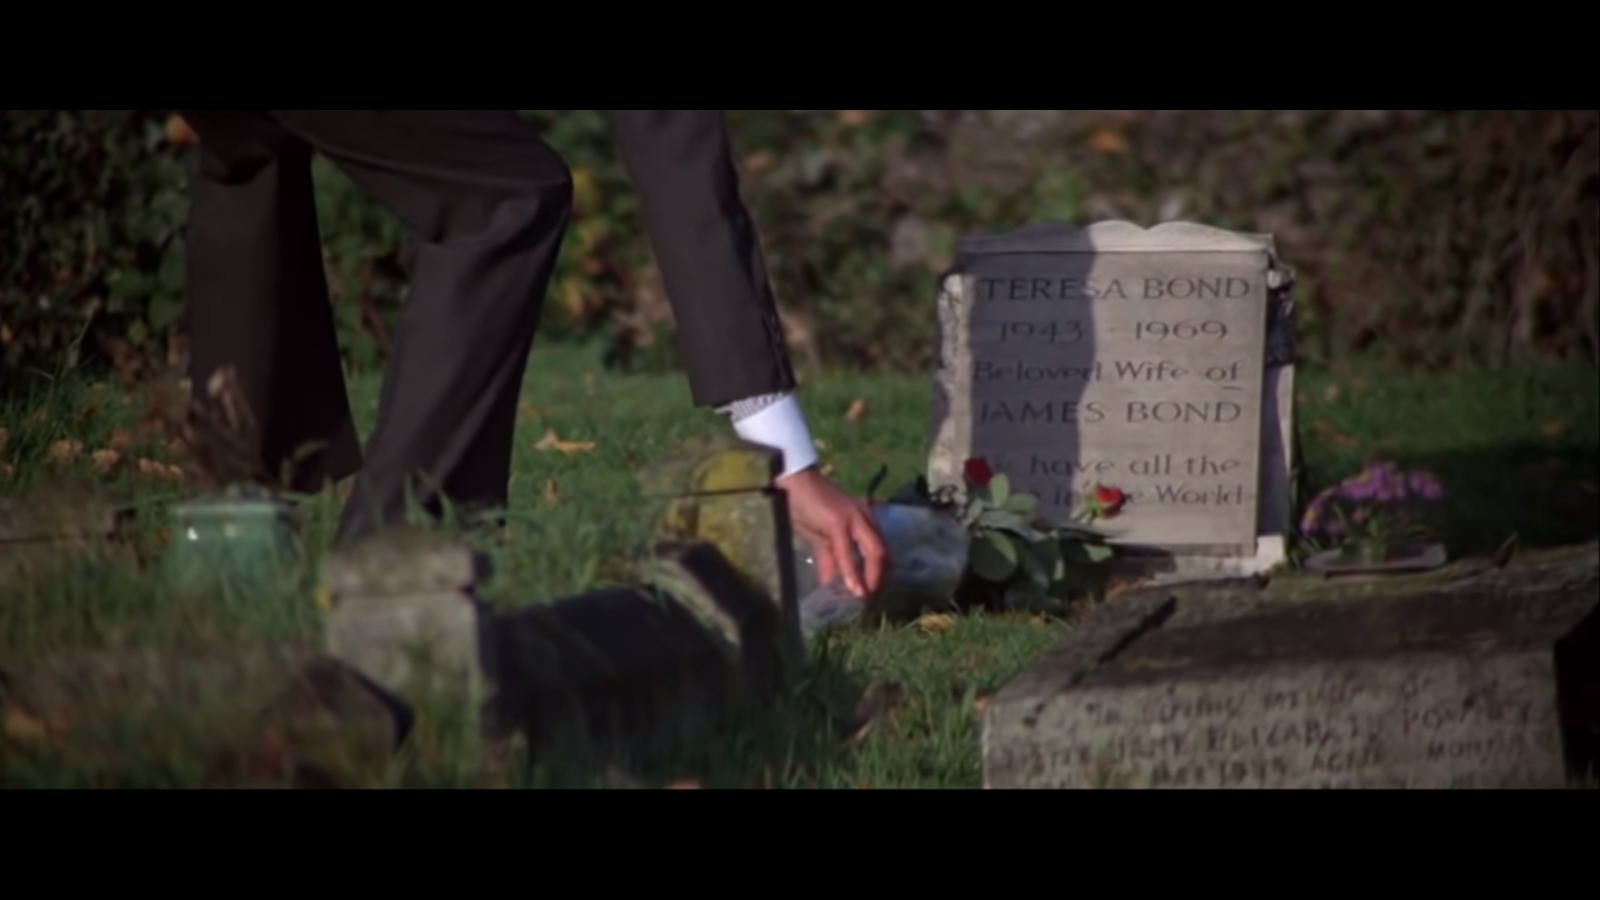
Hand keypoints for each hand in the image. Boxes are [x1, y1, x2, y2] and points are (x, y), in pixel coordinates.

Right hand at [779, 466, 887, 597]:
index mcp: (863, 519)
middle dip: (878, 578)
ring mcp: (854, 519)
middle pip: (883, 552)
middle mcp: (865, 518)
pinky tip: (851, 588)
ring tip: (864, 598)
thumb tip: (829, 583)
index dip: (878, 572)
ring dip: (870, 578)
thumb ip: (828, 557)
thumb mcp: (821, 536)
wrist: (792, 482)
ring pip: (873, 553)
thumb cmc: (805, 506)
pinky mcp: (839, 522)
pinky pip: (847, 552)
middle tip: (870, 599)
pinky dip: (851, 572)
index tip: (871, 591)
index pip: (880, 550)